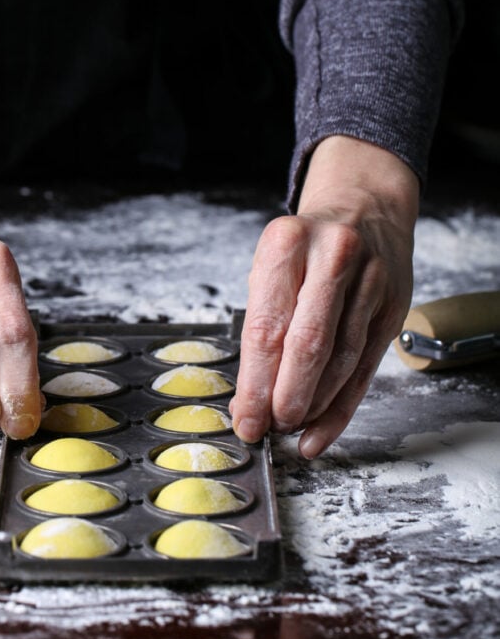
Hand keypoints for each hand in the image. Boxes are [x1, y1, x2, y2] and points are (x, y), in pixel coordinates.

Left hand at [229, 136, 418, 457]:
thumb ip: (263, 326)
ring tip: (291, 427)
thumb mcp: (273, 265)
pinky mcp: (393, 306)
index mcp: (287, 244)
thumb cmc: (307, 246)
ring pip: (340, 361)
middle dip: (286, 398)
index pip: (267, 327)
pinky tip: (320, 431)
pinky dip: (340, 406)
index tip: (246, 418)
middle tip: (270, 427)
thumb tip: (249, 398)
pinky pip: (365, 368)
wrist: (364, 208)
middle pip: (308, 345)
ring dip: (313, 405)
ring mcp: (369, 281)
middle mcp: (332, 257)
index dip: (255, 383)